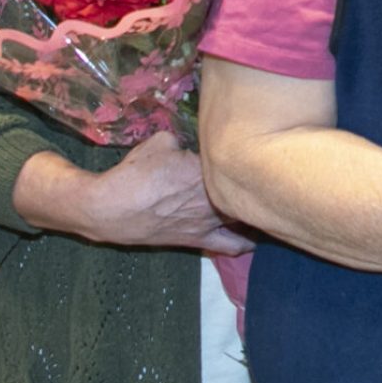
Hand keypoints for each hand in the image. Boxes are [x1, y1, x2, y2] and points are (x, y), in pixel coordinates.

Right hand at [15, 139, 255, 253]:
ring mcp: (211, 221)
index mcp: (208, 168)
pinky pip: (232, 245)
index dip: (248, 148)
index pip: (240, 156)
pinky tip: (257, 234)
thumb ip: (185, 137)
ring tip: (266, 199)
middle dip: (262, 178)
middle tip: (270, 169)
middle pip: (251, 187)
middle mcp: (216, 197)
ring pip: (247, 217)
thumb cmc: (135, 173)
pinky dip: (248, 241)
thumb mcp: (160, 140)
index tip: (255, 141)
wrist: (111, 210)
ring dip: (256, 207)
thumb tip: (195, 137)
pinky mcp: (200, 240)